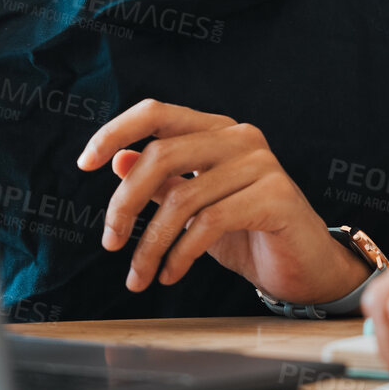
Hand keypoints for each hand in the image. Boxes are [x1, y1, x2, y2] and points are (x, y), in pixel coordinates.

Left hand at [76, 99, 369, 302]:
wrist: (304, 265)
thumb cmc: (248, 232)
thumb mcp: (195, 206)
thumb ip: (162, 182)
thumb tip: (117, 159)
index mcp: (217, 130)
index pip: (156, 112)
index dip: (115, 132)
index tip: (84, 163)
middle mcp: (240, 138)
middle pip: (162, 154)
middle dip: (124, 203)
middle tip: (111, 242)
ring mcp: (262, 164)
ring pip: (182, 197)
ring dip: (150, 245)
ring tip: (138, 276)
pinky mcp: (275, 197)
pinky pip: (209, 222)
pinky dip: (180, 254)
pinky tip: (170, 274)